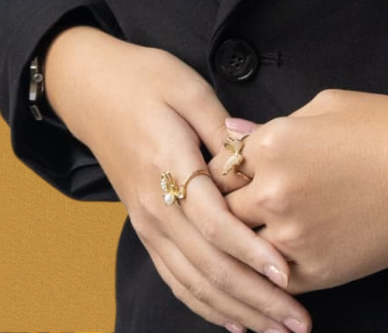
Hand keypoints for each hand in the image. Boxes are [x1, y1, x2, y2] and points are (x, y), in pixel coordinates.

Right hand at [42, 27, 311, 332]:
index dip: (250, 250)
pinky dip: (206, 305)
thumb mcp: (189, 88)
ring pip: (193, 282)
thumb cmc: (146, 80)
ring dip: (237, 310)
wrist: (91, 89)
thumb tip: (255, 158)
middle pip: (207, 265)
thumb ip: (222, 129)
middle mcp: (155, 207)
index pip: (213, 222)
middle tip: (296, 321)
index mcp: (169, 166)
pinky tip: (235, 322)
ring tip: (277, 329)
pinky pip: (176, 278)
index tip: (286, 272)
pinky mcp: (146, 229)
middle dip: (254, 298)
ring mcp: (147, 223)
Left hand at [209, 89, 387, 293]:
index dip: (225, 169)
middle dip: (229, 205)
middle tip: (243, 204)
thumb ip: (272, 125)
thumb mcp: (328, 105)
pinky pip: (272, 278)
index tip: (235, 174)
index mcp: (273, 144)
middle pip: (222, 208)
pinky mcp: (316, 272)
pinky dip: (271, 269)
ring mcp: (293, 238)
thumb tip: (231, 132)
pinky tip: (281, 256)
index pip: (219, 165)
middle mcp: (274, 193)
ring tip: (262, 230)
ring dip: (247, 239)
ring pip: (242, 248)